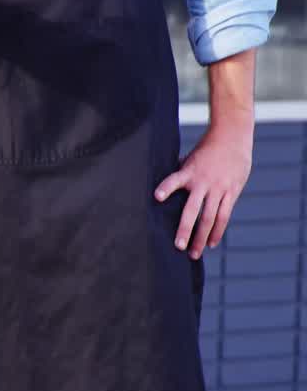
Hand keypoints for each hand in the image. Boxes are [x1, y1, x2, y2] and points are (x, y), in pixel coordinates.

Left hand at [155, 125, 253, 259]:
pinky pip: (224, 215)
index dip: (166, 188)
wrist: (232, 136)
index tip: (157, 196)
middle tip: (178, 247)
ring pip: (210, 218)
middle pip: (193, 210)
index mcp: (189, 172)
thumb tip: (159, 189)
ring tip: (193, 254)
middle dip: (185, 229)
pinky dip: (217, 231)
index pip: (174, 180)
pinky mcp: (231, 192)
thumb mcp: (188, 158)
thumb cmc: (204, 149)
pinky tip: (210, 244)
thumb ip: (178, 175)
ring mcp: (219, 188)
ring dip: (201, 237)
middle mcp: (204, 182)